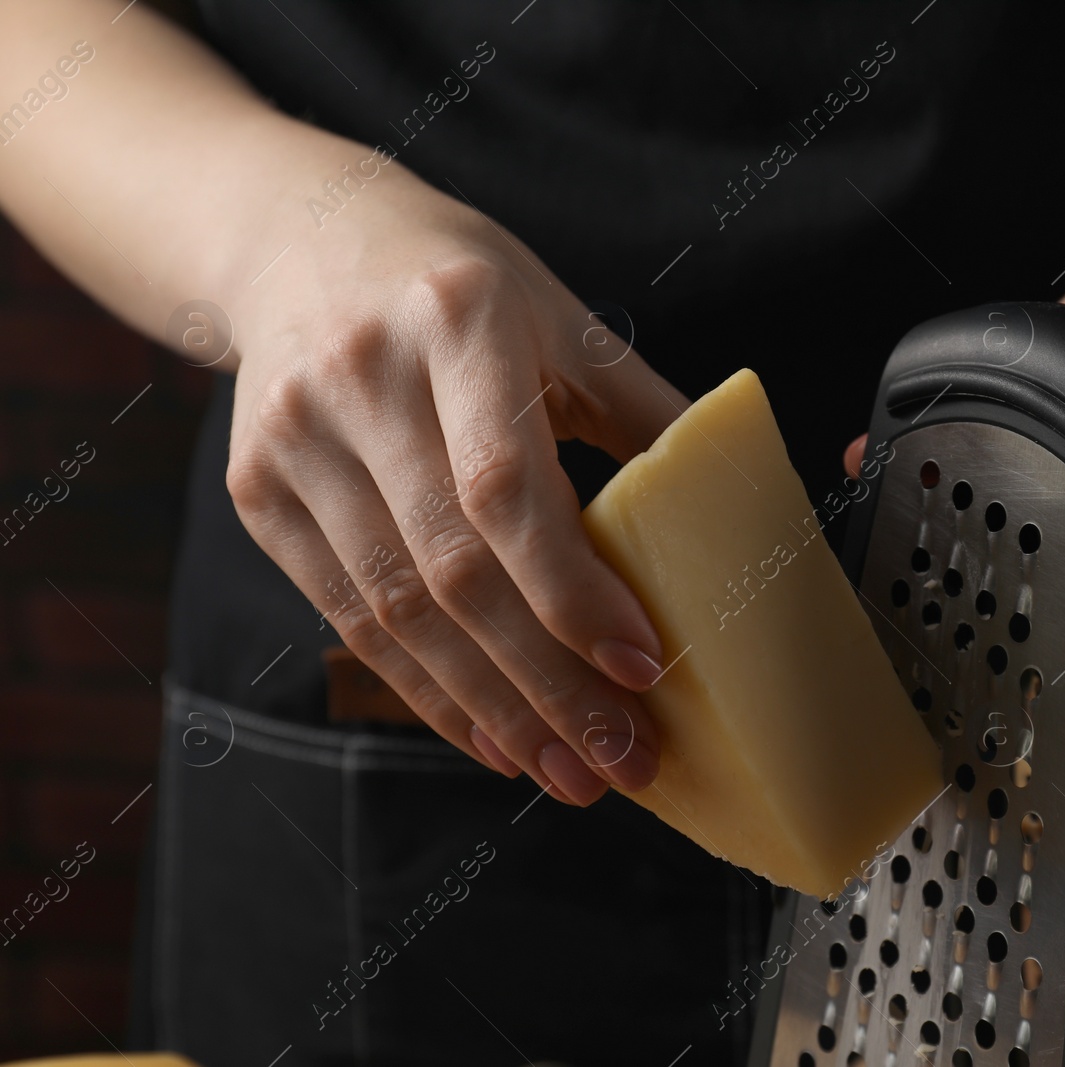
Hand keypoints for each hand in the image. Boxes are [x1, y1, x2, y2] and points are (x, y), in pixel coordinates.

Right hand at [221, 162, 683, 802]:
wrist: (299, 238)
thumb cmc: (456, 281)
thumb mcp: (561, 317)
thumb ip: (646, 409)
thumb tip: (741, 502)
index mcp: (457, 318)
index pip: (505, 486)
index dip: (572, 590)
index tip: (642, 665)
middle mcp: (361, 377)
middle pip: (451, 569)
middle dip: (545, 684)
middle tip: (619, 758)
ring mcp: (295, 439)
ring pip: (396, 612)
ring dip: (490, 709)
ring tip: (567, 770)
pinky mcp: (259, 493)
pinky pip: (349, 618)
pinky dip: (426, 690)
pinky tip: (491, 733)